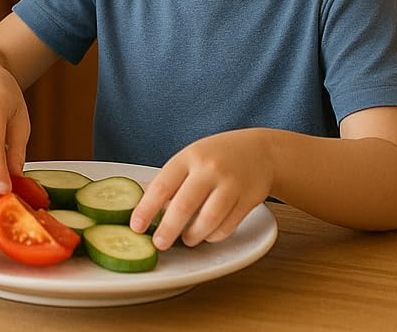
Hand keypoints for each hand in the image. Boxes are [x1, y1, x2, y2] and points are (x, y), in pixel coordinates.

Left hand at [130, 129, 273, 248]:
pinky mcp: (249, 199)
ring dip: (193, 236)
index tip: (135, 226)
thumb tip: (144, 202)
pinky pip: (227, 226)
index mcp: (189, 157)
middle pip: (184, 206)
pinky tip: (208, 233)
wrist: (260, 152)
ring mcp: (231, 184)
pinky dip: (214, 235)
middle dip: (168, 229)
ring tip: (186, 239)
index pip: (162, 186)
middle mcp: (209, 169)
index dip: (146, 209)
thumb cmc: (217, 156)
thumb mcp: (191, 157)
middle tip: (159, 243)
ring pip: (208, 220)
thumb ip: (171, 179)